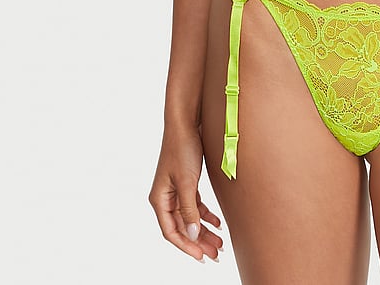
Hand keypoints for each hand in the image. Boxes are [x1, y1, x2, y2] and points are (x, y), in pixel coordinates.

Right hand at [149, 124, 223, 261]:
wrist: (186, 122)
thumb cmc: (182, 148)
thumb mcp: (187, 181)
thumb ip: (189, 209)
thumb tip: (192, 235)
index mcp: (159, 199)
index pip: (171, 232)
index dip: (186, 246)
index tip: (202, 257)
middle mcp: (165, 197)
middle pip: (182, 227)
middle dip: (199, 242)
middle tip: (216, 254)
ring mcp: (176, 190)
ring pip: (191, 218)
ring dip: (204, 230)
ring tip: (220, 242)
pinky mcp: (187, 182)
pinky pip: (196, 205)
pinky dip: (206, 215)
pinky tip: (218, 222)